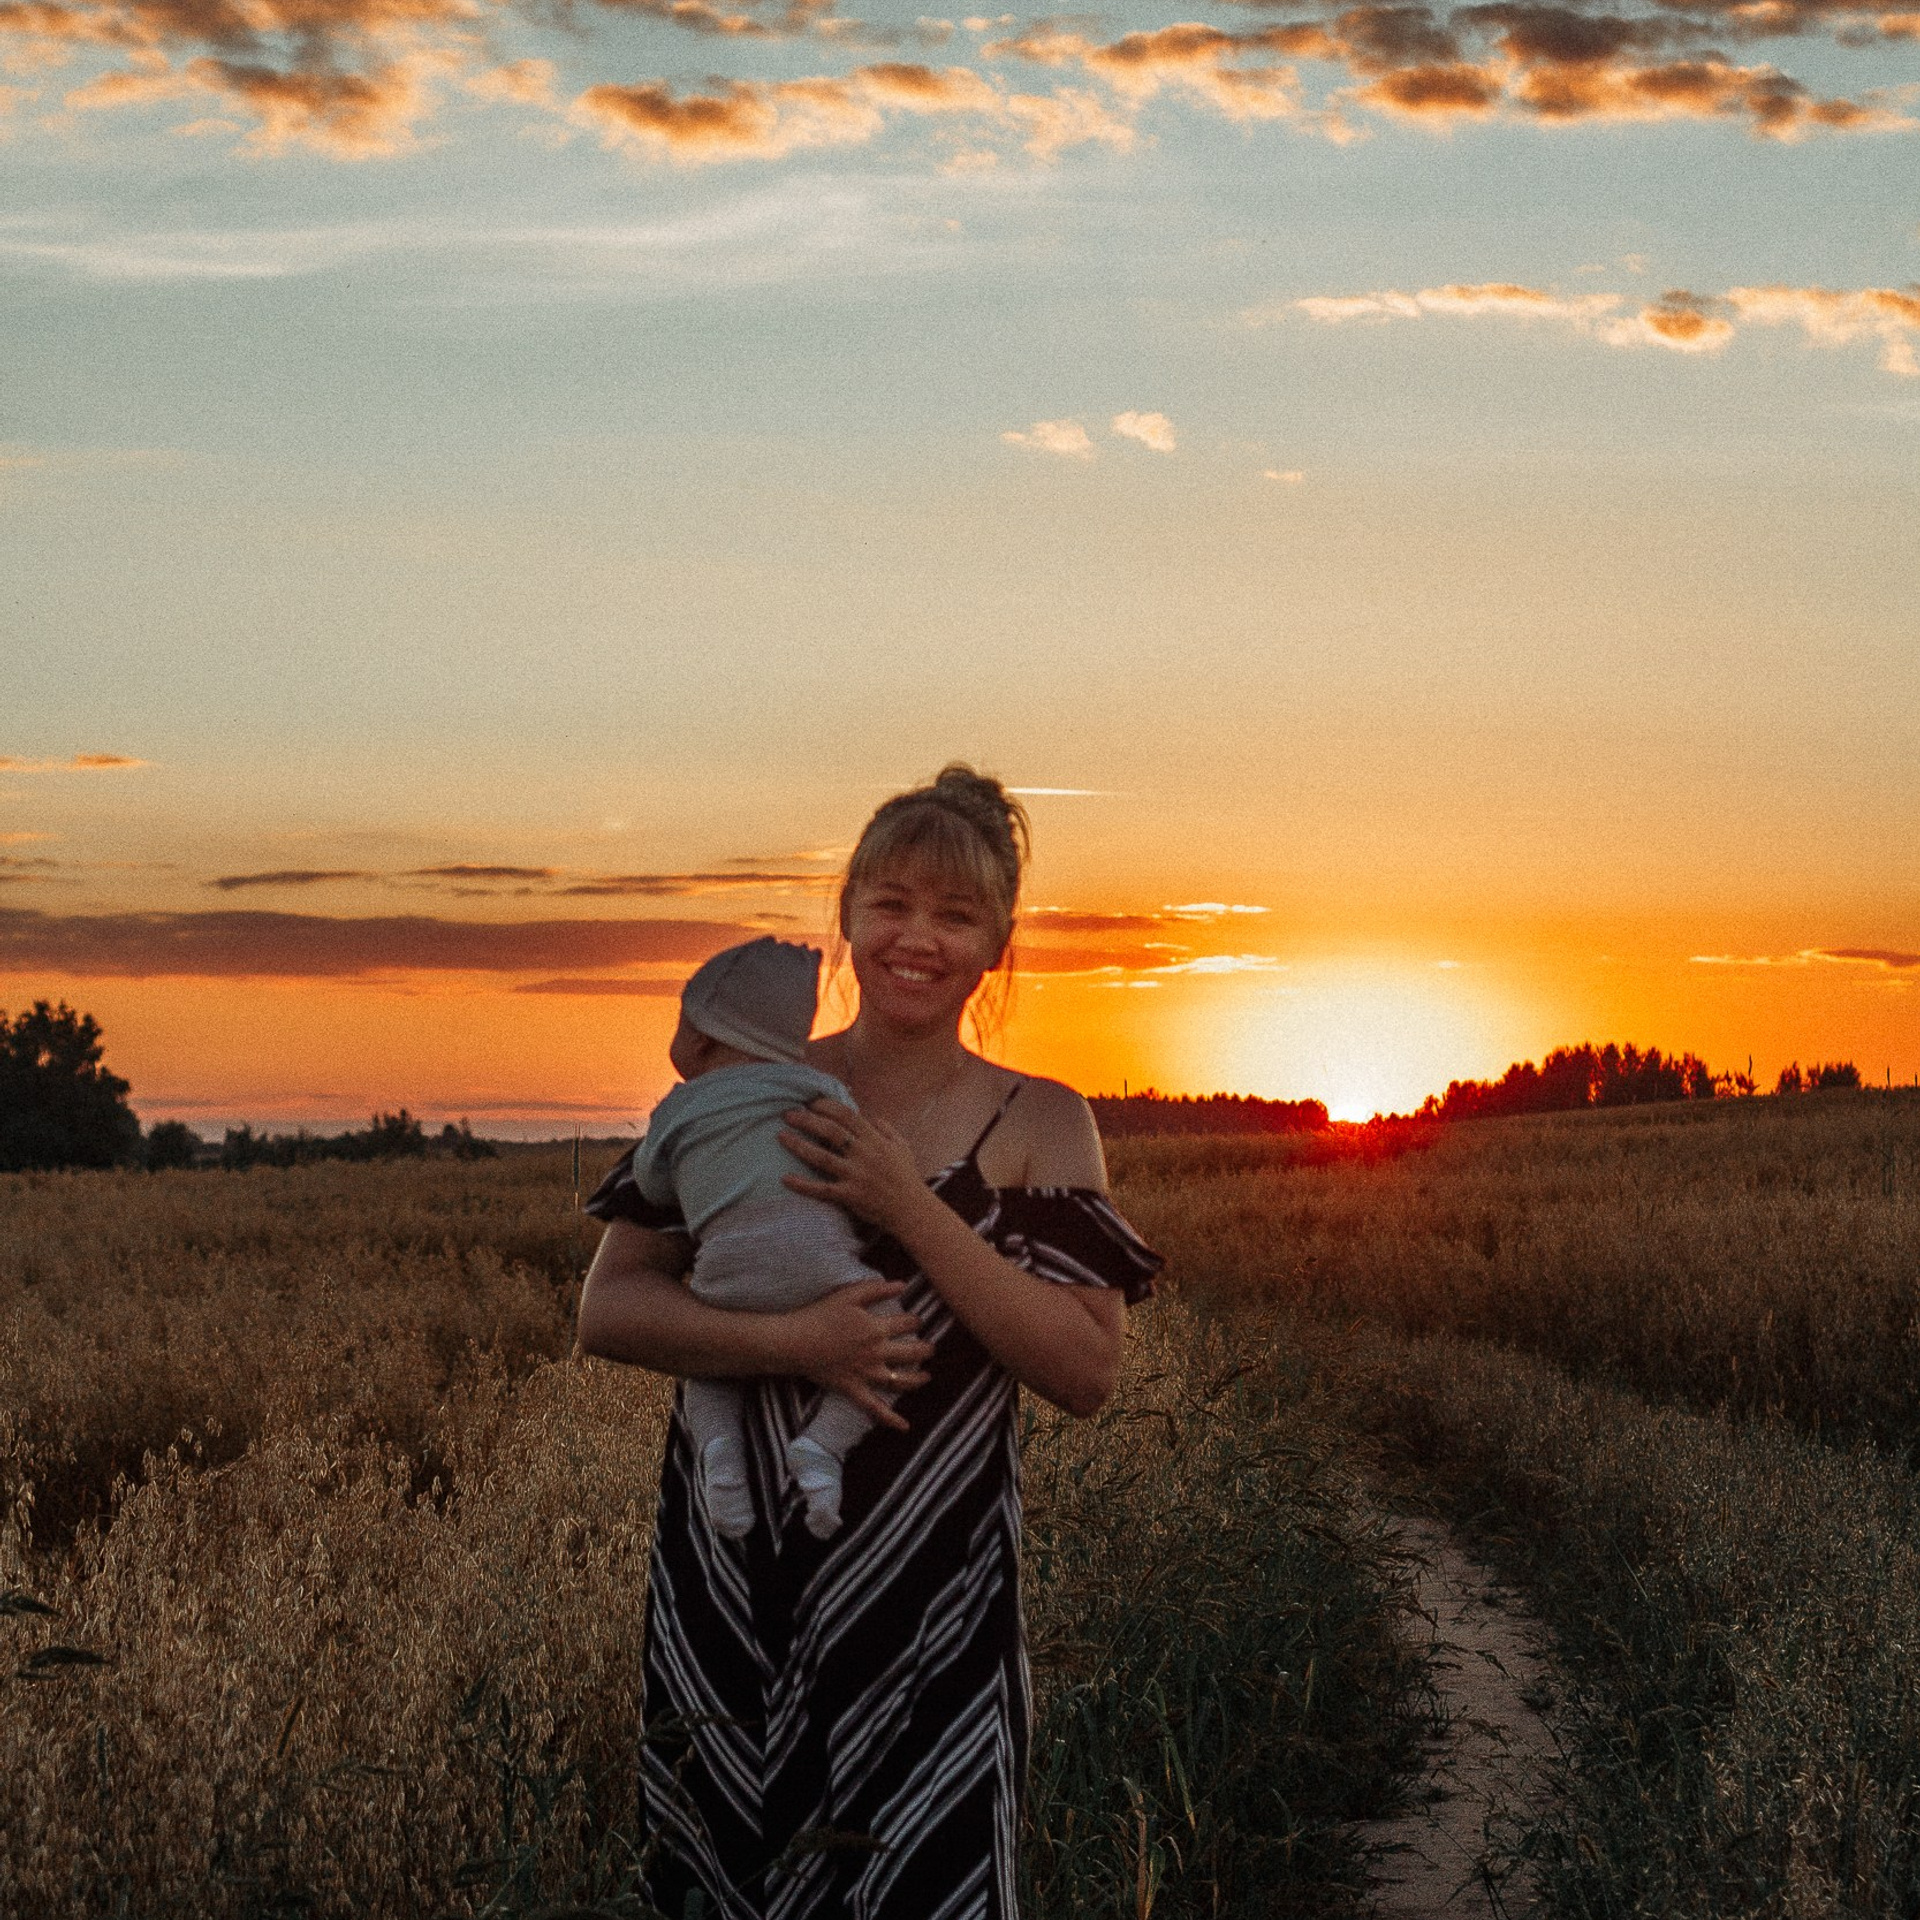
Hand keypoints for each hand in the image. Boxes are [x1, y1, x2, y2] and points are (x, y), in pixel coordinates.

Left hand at [780, 1097, 928, 1237]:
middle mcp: (864, 1154)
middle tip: (788, 1115)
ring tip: (781, 1136)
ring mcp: (856, 1176)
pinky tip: (785, 1179)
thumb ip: (886, 1129)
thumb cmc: (906, 1178)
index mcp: (875, 1140)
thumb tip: (871, 1117)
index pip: (847, 1115)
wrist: (912, 1210)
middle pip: (830, 1131)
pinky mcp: (849, 1196)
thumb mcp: (902, 1147)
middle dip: (807, 1120)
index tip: (810, 1103)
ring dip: (799, 1145)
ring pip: (822, 1157)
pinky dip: (802, 1185)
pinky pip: (822, 1189)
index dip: (826, 1106)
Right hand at [780, 1279, 933, 1430]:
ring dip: (917, 1380)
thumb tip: (902, 1284)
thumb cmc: (820, 1315)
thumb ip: (876, 1289)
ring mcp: (867, 1374)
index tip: (916, 1320)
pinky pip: (875, 1408)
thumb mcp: (849, 1295)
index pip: (906, 1324)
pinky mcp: (854, 1389)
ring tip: (927, 1377)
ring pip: (900, 1381)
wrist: (796, 1342)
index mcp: (877, 1329)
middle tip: (931, 1349)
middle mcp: (877, 1353)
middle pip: (911, 1353)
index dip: (915, 1321)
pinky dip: (890, 1419)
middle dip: (925, 1350)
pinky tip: (904, 1427)